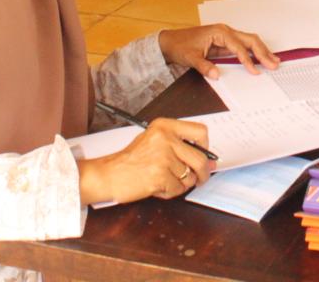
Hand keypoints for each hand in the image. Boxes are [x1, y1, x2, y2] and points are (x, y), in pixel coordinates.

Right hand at [77, 118, 211, 204]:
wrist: (109, 174)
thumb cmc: (131, 160)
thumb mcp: (155, 141)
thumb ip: (180, 146)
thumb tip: (208, 161)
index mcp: (164, 126)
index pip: (200, 131)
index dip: (206, 146)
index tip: (204, 156)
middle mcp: (165, 138)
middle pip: (200, 158)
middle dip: (202, 173)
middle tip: (199, 179)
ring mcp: (163, 157)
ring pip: (189, 177)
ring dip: (181, 184)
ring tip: (166, 180)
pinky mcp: (159, 176)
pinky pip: (177, 189)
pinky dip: (170, 192)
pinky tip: (158, 186)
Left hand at [159, 23, 279, 79]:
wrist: (170, 42)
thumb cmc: (180, 45)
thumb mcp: (190, 57)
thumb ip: (204, 66)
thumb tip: (216, 75)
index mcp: (219, 32)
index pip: (238, 46)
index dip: (247, 60)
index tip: (255, 71)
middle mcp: (225, 31)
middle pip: (249, 39)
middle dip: (263, 52)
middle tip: (274, 64)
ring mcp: (226, 36)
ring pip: (249, 41)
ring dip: (261, 51)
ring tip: (274, 61)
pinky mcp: (225, 42)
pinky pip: (243, 46)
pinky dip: (253, 52)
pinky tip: (261, 59)